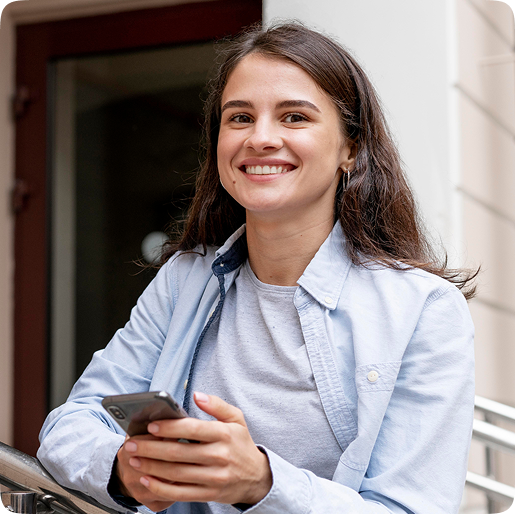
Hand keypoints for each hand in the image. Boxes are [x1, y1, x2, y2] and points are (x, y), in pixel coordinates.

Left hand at [124, 392, 272, 505]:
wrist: (257, 478)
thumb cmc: (241, 444)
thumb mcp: (236, 419)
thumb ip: (217, 405)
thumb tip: (197, 394)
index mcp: (224, 434)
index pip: (192, 429)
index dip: (169, 427)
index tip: (150, 425)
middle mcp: (219, 456)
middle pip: (179, 452)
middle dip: (151, 448)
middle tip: (132, 444)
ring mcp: (214, 478)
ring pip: (176, 473)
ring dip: (151, 467)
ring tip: (133, 459)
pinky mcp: (209, 494)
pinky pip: (180, 493)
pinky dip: (160, 488)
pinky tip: (146, 479)